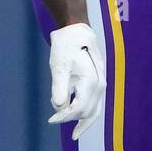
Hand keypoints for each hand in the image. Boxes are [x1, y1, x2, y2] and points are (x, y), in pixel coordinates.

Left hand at [47, 22, 105, 140]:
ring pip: (93, 110)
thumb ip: (60, 87)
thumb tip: (60, 107)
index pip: (79, 108)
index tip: (51, 120)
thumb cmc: (66, 46)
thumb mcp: (59, 65)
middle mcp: (100, 84)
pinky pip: (93, 103)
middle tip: (53, 118)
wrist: (75, 30)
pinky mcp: (97, 83)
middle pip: (87, 112)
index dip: (64, 117)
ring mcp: (100, 84)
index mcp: (91, 80)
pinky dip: (83, 110)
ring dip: (77, 116)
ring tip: (61, 116)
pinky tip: (71, 111)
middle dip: (70, 118)